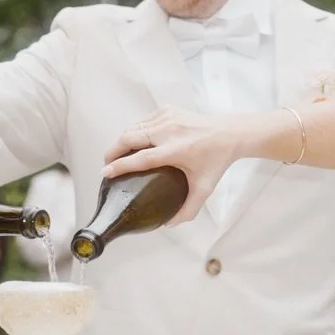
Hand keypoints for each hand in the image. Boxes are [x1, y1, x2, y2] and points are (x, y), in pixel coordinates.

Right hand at [101, 107, 245, 223]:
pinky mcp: (167, 110)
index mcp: (176, 150)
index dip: (119, 165)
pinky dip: (135, 131)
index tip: (105, 173)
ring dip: (121, 141)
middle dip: (112, 151)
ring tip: (117, 155)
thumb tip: (167, 224)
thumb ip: (187, 210)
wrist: (229, 133)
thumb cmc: (216, 162)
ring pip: (133, 128)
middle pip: (129, 137)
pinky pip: (142, 121)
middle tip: (107, 165)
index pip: (140, 158)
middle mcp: (169, 131)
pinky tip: (134, 143)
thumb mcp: (204, 189)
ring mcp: (167, 117)